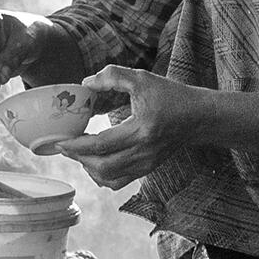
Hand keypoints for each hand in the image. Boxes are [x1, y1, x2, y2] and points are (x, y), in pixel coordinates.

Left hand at [56, 65, 205, 189]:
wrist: (198, 117)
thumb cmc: (171, 95)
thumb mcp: (142, 78)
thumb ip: (112, 76)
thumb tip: (85, 83)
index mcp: (142, 130)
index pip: (101, 145)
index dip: (77, 146)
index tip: (60, 140)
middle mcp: (144, 152)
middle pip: (102, 167)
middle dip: (78, 158)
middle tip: (64, 146)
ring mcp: (146, 164)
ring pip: (109, 178)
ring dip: (88, 168)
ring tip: (78, 153)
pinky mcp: (147, 169)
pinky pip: (119, 182)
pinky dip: (102, 176)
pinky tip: (94, 162)